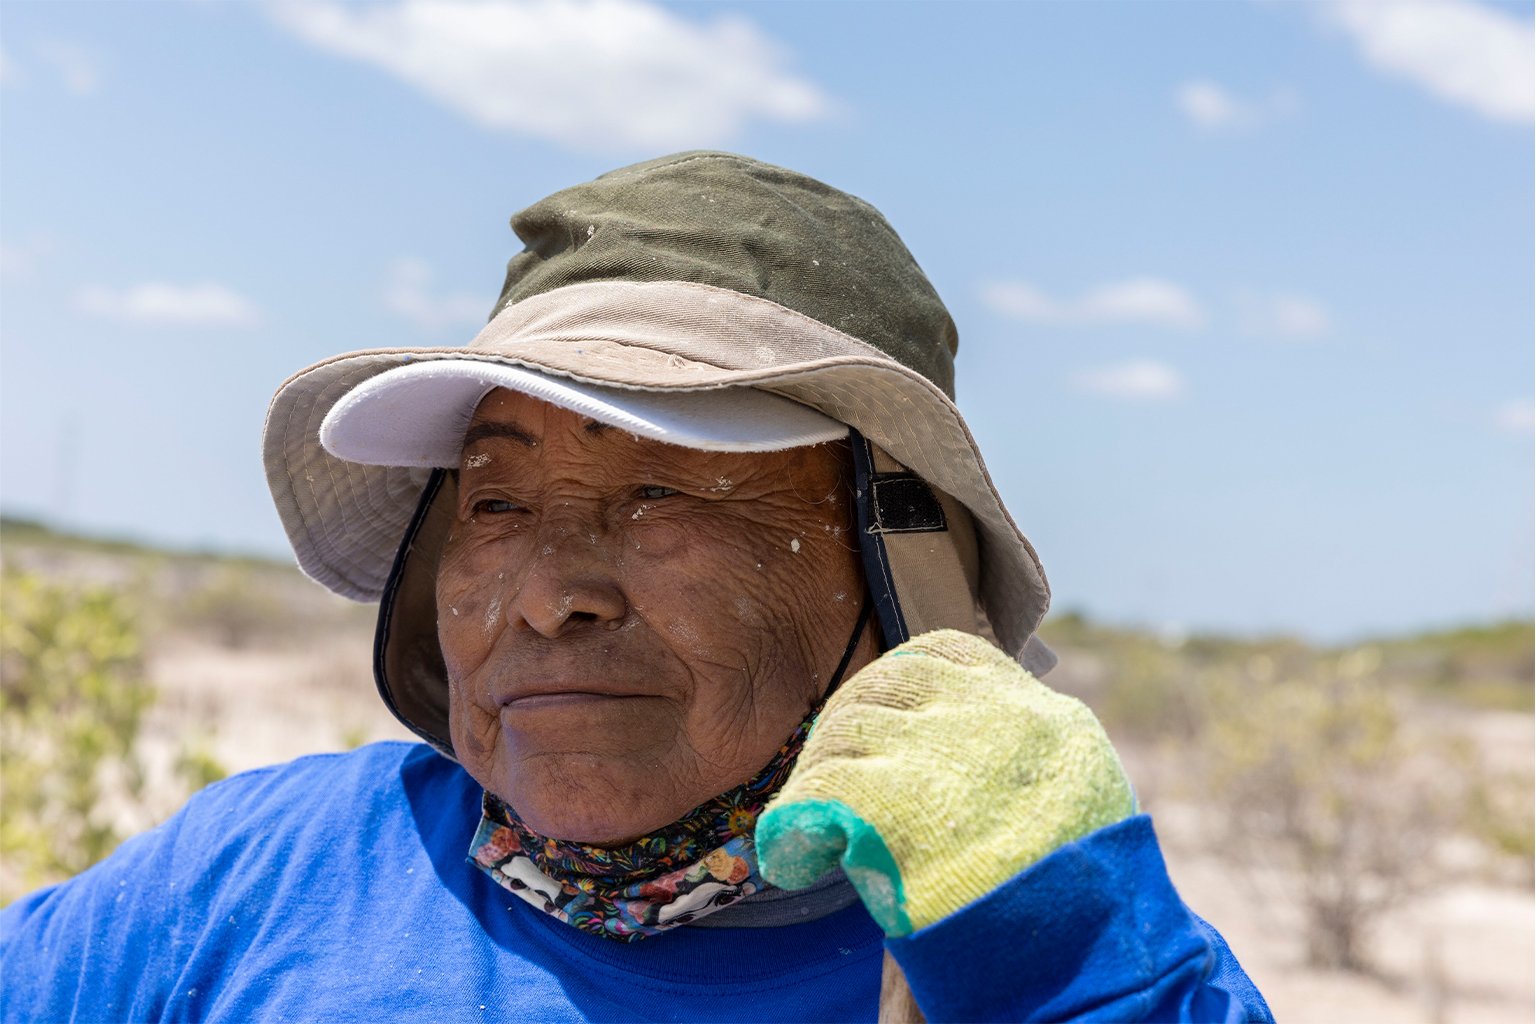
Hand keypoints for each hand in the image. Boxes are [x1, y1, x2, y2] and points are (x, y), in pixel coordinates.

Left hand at [755, 629, 1134, 935]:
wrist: (1080, 957)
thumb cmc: (1077, 895)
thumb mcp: (1074, 791)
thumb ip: (1016, 752)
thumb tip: (954, 738)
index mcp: (1034, 711)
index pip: (944, 656)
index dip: (898, 681)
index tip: (880, 713)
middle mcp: (986, 716)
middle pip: (884, 686)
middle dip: (847, 723)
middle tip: (829, 772)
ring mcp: (938, 753)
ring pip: (843, 730)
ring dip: (819, 774)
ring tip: (814, 822)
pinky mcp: (892, 802)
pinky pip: (814, 789)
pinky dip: (794, 827)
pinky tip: (798, 858)